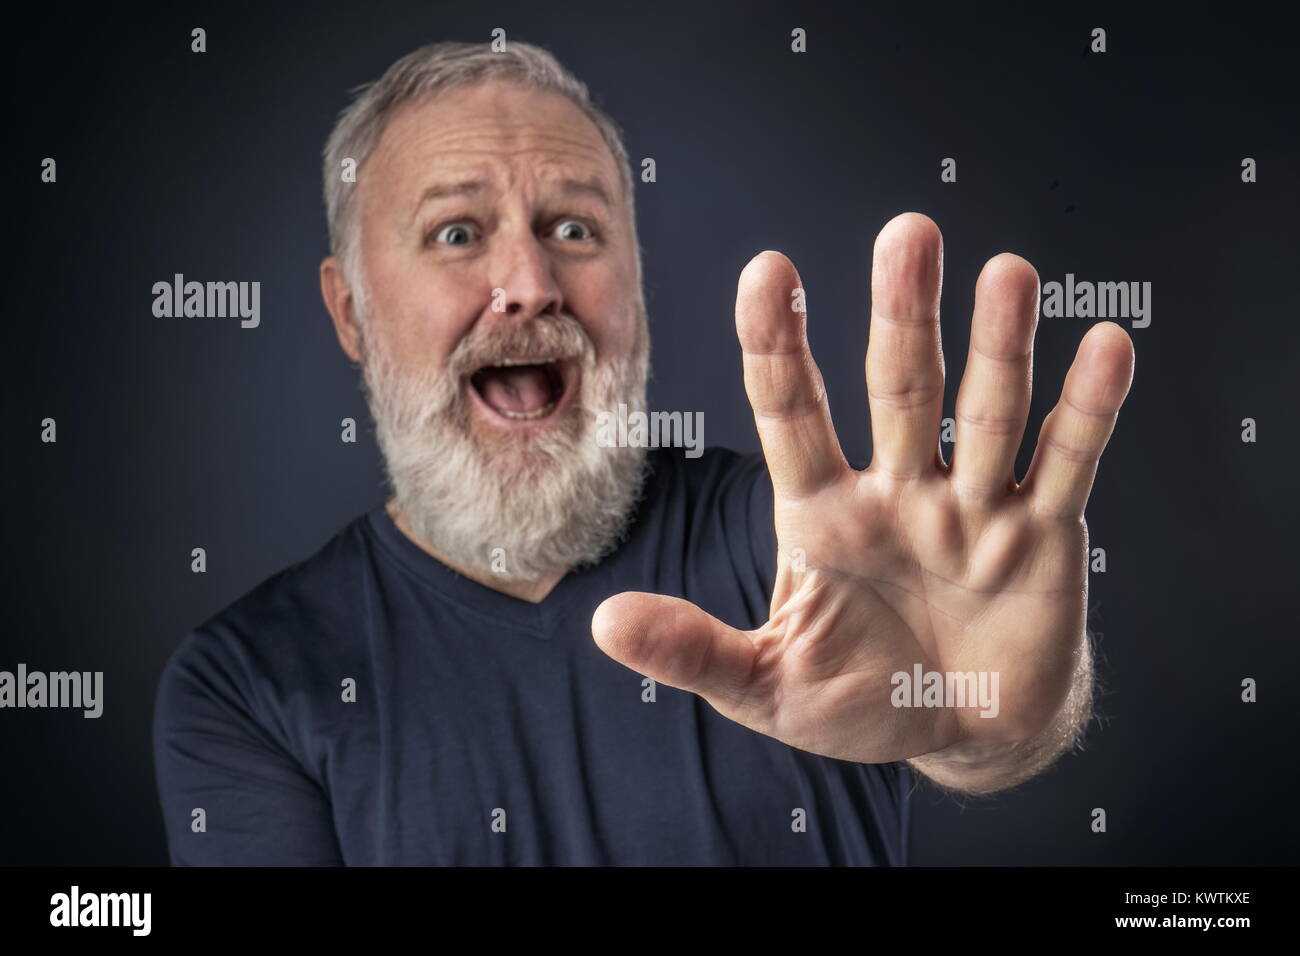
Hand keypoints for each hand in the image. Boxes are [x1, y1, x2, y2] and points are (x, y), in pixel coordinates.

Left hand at [592, 213, 1134, 765]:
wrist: (959, 734)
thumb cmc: (857, 699)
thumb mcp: (765, 684)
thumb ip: (694, 649)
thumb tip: (603, 622)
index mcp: (822, 513)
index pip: (793, 413)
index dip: (777, 345)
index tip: (765, 270)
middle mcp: (898, 490)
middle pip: (898, 389)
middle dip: (903, 315)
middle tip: (906, 233)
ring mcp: (972, 507)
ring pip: (987, 411)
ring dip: (1000, 346)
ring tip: (1007, 273)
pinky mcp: (1043, 537)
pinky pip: (1067, 466)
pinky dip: (1088, 411)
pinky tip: (1105, 346)